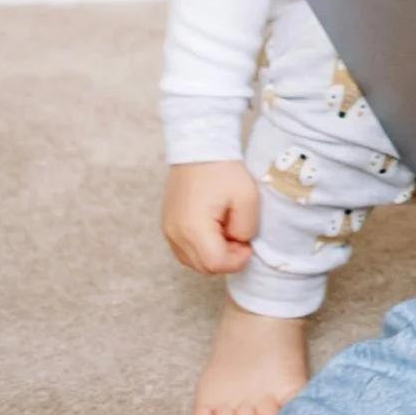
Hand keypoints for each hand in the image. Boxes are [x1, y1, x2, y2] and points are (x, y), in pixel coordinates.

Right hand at [162, 160, 259, 274]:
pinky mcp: (167, 225)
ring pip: (192, 261)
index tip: (248, 244)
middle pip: (203, 267)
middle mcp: (175, 234)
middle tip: (239, 237)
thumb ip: (246, 228)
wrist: (199, 147)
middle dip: (226, 258)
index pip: (215, 264)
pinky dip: (201, 248)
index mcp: (193, 228)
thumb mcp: (247, 198)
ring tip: (227, 231)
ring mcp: (168, 230)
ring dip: (213, 255)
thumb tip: (238, 242)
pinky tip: (214, 229)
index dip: (236, 260)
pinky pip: (184, 250)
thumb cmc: (223, 170)